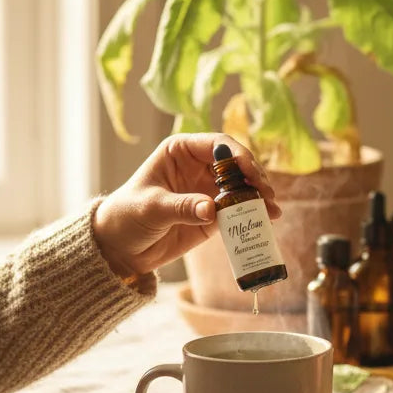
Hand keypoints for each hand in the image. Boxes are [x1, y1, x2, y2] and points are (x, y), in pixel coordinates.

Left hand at [92, 133, 280, 277]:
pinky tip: (267, 220)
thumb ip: (182, 207)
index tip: (251, 173)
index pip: (217, 144)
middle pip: (236, 165)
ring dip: (259, 197)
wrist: (119, 248)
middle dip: (254, 178)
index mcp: (180, 151)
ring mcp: (207, 190)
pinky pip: (237, 210)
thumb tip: (211, 209)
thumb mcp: (151, 209)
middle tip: (268, 195)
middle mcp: (198, 166)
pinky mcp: (212, 214)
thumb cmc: (126, 217)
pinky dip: (253, 214)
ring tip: (273, 211)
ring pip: (241, 187)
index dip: (238, 156)